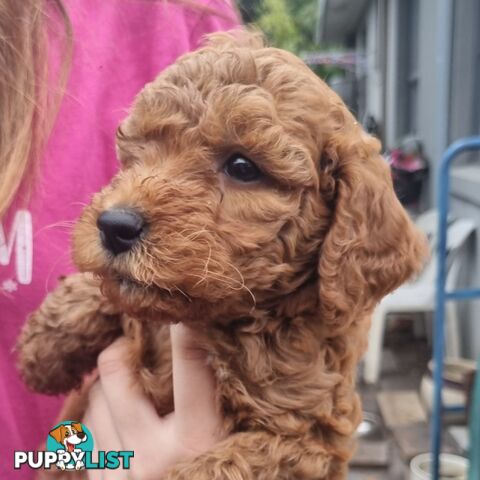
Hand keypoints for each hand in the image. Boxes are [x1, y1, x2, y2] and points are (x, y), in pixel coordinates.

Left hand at [83, 324, 224, 479]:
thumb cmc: (215, 473)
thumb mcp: (229, 440)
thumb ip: (216, 400)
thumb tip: (211, 348)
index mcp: (196, 440)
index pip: (190, 367)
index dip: (187, 331)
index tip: (185, 308)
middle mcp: (152, 454)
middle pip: (115, 373)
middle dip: (120, 350)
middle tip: (132, 344)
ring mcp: (120, 471)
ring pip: (93, 401)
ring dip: (106, 387)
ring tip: (126, 386)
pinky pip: (83, 433)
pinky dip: (97, 416)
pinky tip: (114, 419)